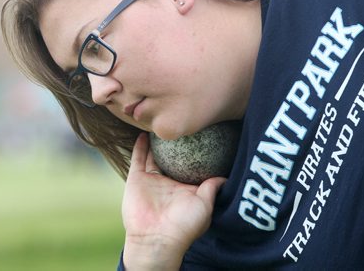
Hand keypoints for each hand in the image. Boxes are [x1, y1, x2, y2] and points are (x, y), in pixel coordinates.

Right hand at [122, 133, 225, 269]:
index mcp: (184, 187)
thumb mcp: (205, 205)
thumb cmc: (184, 225)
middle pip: (173, 158)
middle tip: (183, 124)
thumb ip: (212, 188)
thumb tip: (226, 176)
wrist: (156, 239)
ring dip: (157, 141)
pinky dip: (140, 145)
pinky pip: (138, 158)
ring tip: (163, 123)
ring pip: (154, 155)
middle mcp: (168, 182)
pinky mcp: (136, 179)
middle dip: (177, 143)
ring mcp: (152, 180)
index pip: (192, 166)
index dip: (197, 153)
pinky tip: (145, 132)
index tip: (205, 135)